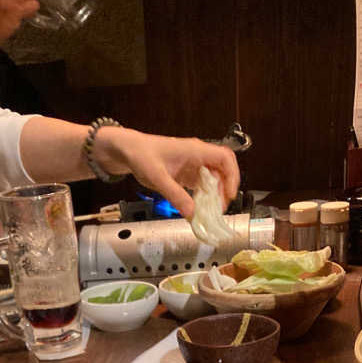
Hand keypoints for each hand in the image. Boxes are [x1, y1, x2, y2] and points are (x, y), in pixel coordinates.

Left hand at [92, 128, 239, 218]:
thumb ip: (175, 195)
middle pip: (222, 171)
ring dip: (214, 195)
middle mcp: (197, 156)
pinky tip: (199, 209)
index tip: (230, 194)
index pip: (225, 158)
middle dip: (224, 190)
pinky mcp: (186, 174)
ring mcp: (192, 165)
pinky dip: (203, 197)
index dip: (232, 175)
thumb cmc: (142, 155)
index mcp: (195, 150)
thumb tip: (191, 213)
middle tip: (219, 208)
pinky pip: (200, 186)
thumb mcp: (157, 177)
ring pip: (213, 179)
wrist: (129, 151)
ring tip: (210, 212)